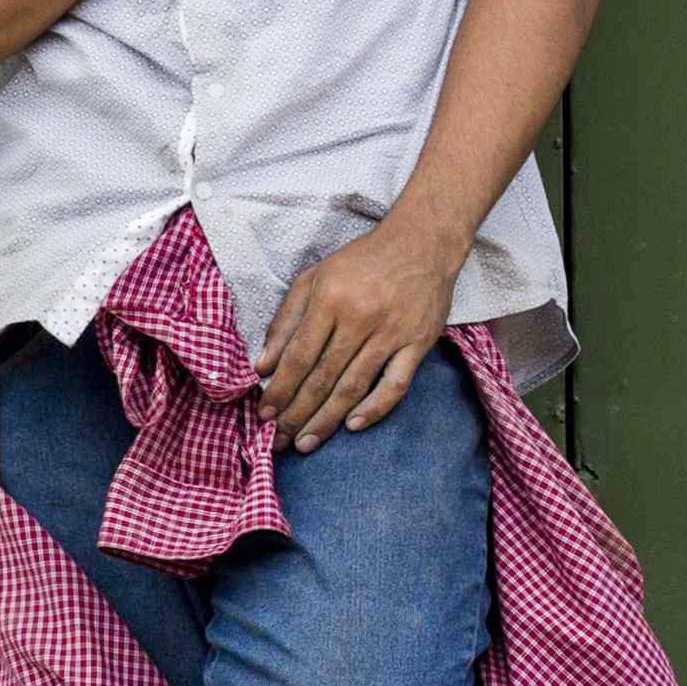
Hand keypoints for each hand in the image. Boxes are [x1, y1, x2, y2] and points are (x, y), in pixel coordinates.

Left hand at [260, 215, 461, 450]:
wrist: (422, 243)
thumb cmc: (362, 261)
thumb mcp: (314, 278)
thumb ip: (286, 320)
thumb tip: (264, 365)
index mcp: (330, 300)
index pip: (298, 357)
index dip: (279, 390)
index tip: (264, 414)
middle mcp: (360, 319)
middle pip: (322, 378)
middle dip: (296, 414)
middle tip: (278, 441)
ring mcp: (392, 334)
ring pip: (354, 387)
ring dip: (327, 420)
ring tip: (306, 443)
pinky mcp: (418, 344)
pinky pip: (396, 385)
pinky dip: (375, 408)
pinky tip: (353, 425)